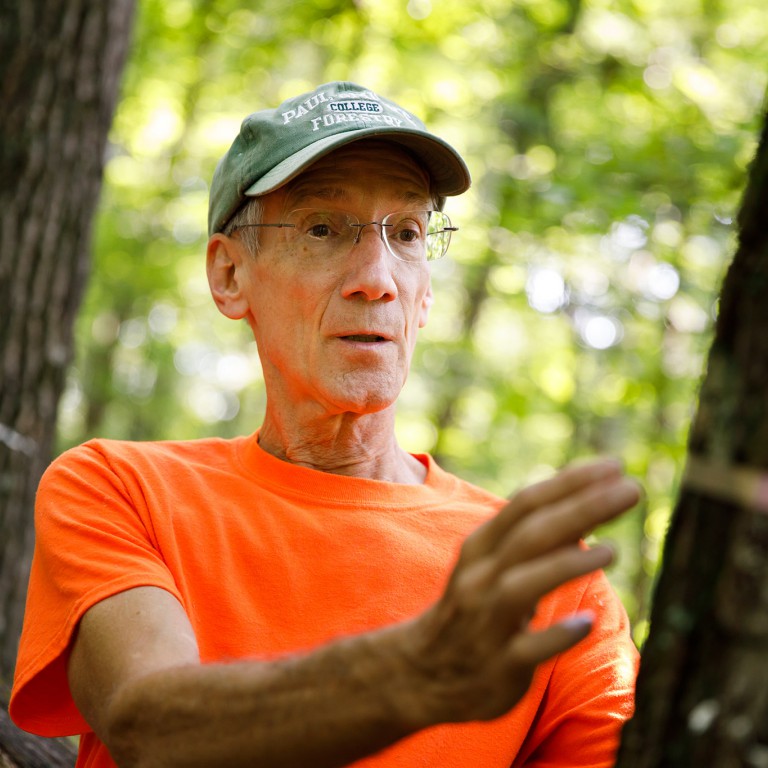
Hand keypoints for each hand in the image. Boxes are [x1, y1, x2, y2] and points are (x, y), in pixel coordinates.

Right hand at [396, 458, 639, 726]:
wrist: (423, 672)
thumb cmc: (473, 608)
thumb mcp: (494, 565)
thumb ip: (538, 538)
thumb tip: (592, 503)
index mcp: (481, 548)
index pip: (526, 504)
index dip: (570, 483)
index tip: (613, 466)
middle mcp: (480, 577)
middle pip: (530, 535)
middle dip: (581, 508)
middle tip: (631, 489)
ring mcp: (486, 621)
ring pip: (521, 585)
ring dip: (566, 565)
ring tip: (612, 551)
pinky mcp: (498, 666)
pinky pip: (527, 649)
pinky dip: (556, 634)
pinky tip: (587, 623)